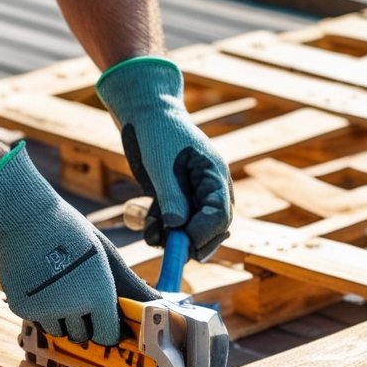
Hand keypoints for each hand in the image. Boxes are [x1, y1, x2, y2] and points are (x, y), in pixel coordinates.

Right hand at [0, 142, 156, 343]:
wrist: (23, 219)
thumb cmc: (70, 234)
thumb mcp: (105, 255)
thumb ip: (131, 286)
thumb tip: (160, 303)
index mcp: (98, 295)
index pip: (107, 335)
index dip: (107, 328)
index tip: (103, 318)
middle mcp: (73, 308)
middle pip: (82, 337)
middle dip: (83, 323)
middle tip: (78, 295)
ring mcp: (45, 310)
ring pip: (58, 331)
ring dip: (60, 319)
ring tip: (58, 288)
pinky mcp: (22, 309)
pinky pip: (37, 321)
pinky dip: (40, 310)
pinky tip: (40, 284)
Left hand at [97, 57, 233, 259]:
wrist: (145, 114)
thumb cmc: (157, 132)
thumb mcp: (161, 163)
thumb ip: (171, 195)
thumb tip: (178, 226)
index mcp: (214, 176)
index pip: (221, 215)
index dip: (204, 234)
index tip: (182, 243)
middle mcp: (210, 189)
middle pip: (212, 229)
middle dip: (191, 242)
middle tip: (168, 251)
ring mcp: (195, 196)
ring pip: (192, 230)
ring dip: (172, 237)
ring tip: (149, 230)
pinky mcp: (178, 200)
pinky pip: (175, 224)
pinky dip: (161, 229)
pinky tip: (145, 221)